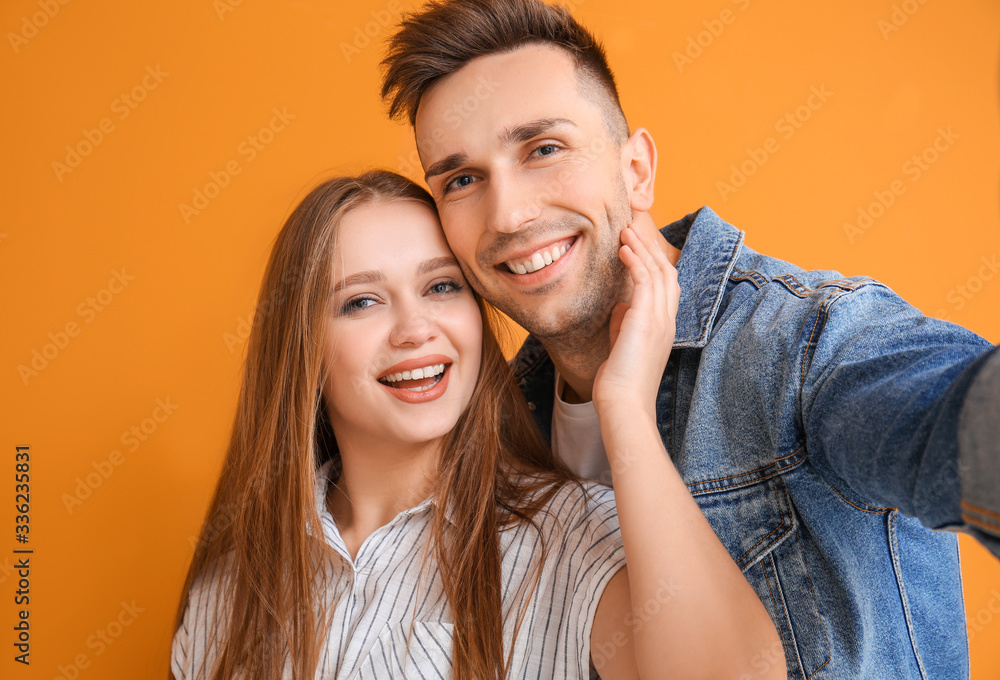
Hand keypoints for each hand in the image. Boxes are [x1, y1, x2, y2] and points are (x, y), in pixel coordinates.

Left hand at [592, 224, 679, 418]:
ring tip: (626, 231)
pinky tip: (623, 250)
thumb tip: (620, 306)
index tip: (637, 246)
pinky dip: (635, 260)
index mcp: (664, 327)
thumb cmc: (620, 381)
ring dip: (641, 248)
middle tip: (633, 229)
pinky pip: (645, 280)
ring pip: (658, 271)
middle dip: (650, 248)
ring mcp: (661, 319)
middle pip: (667, 272)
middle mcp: (667, 320)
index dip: (654, 262)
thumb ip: (625, 324)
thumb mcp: (625, 346)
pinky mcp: (647, 320)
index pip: (667, 286)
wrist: (624, 403)